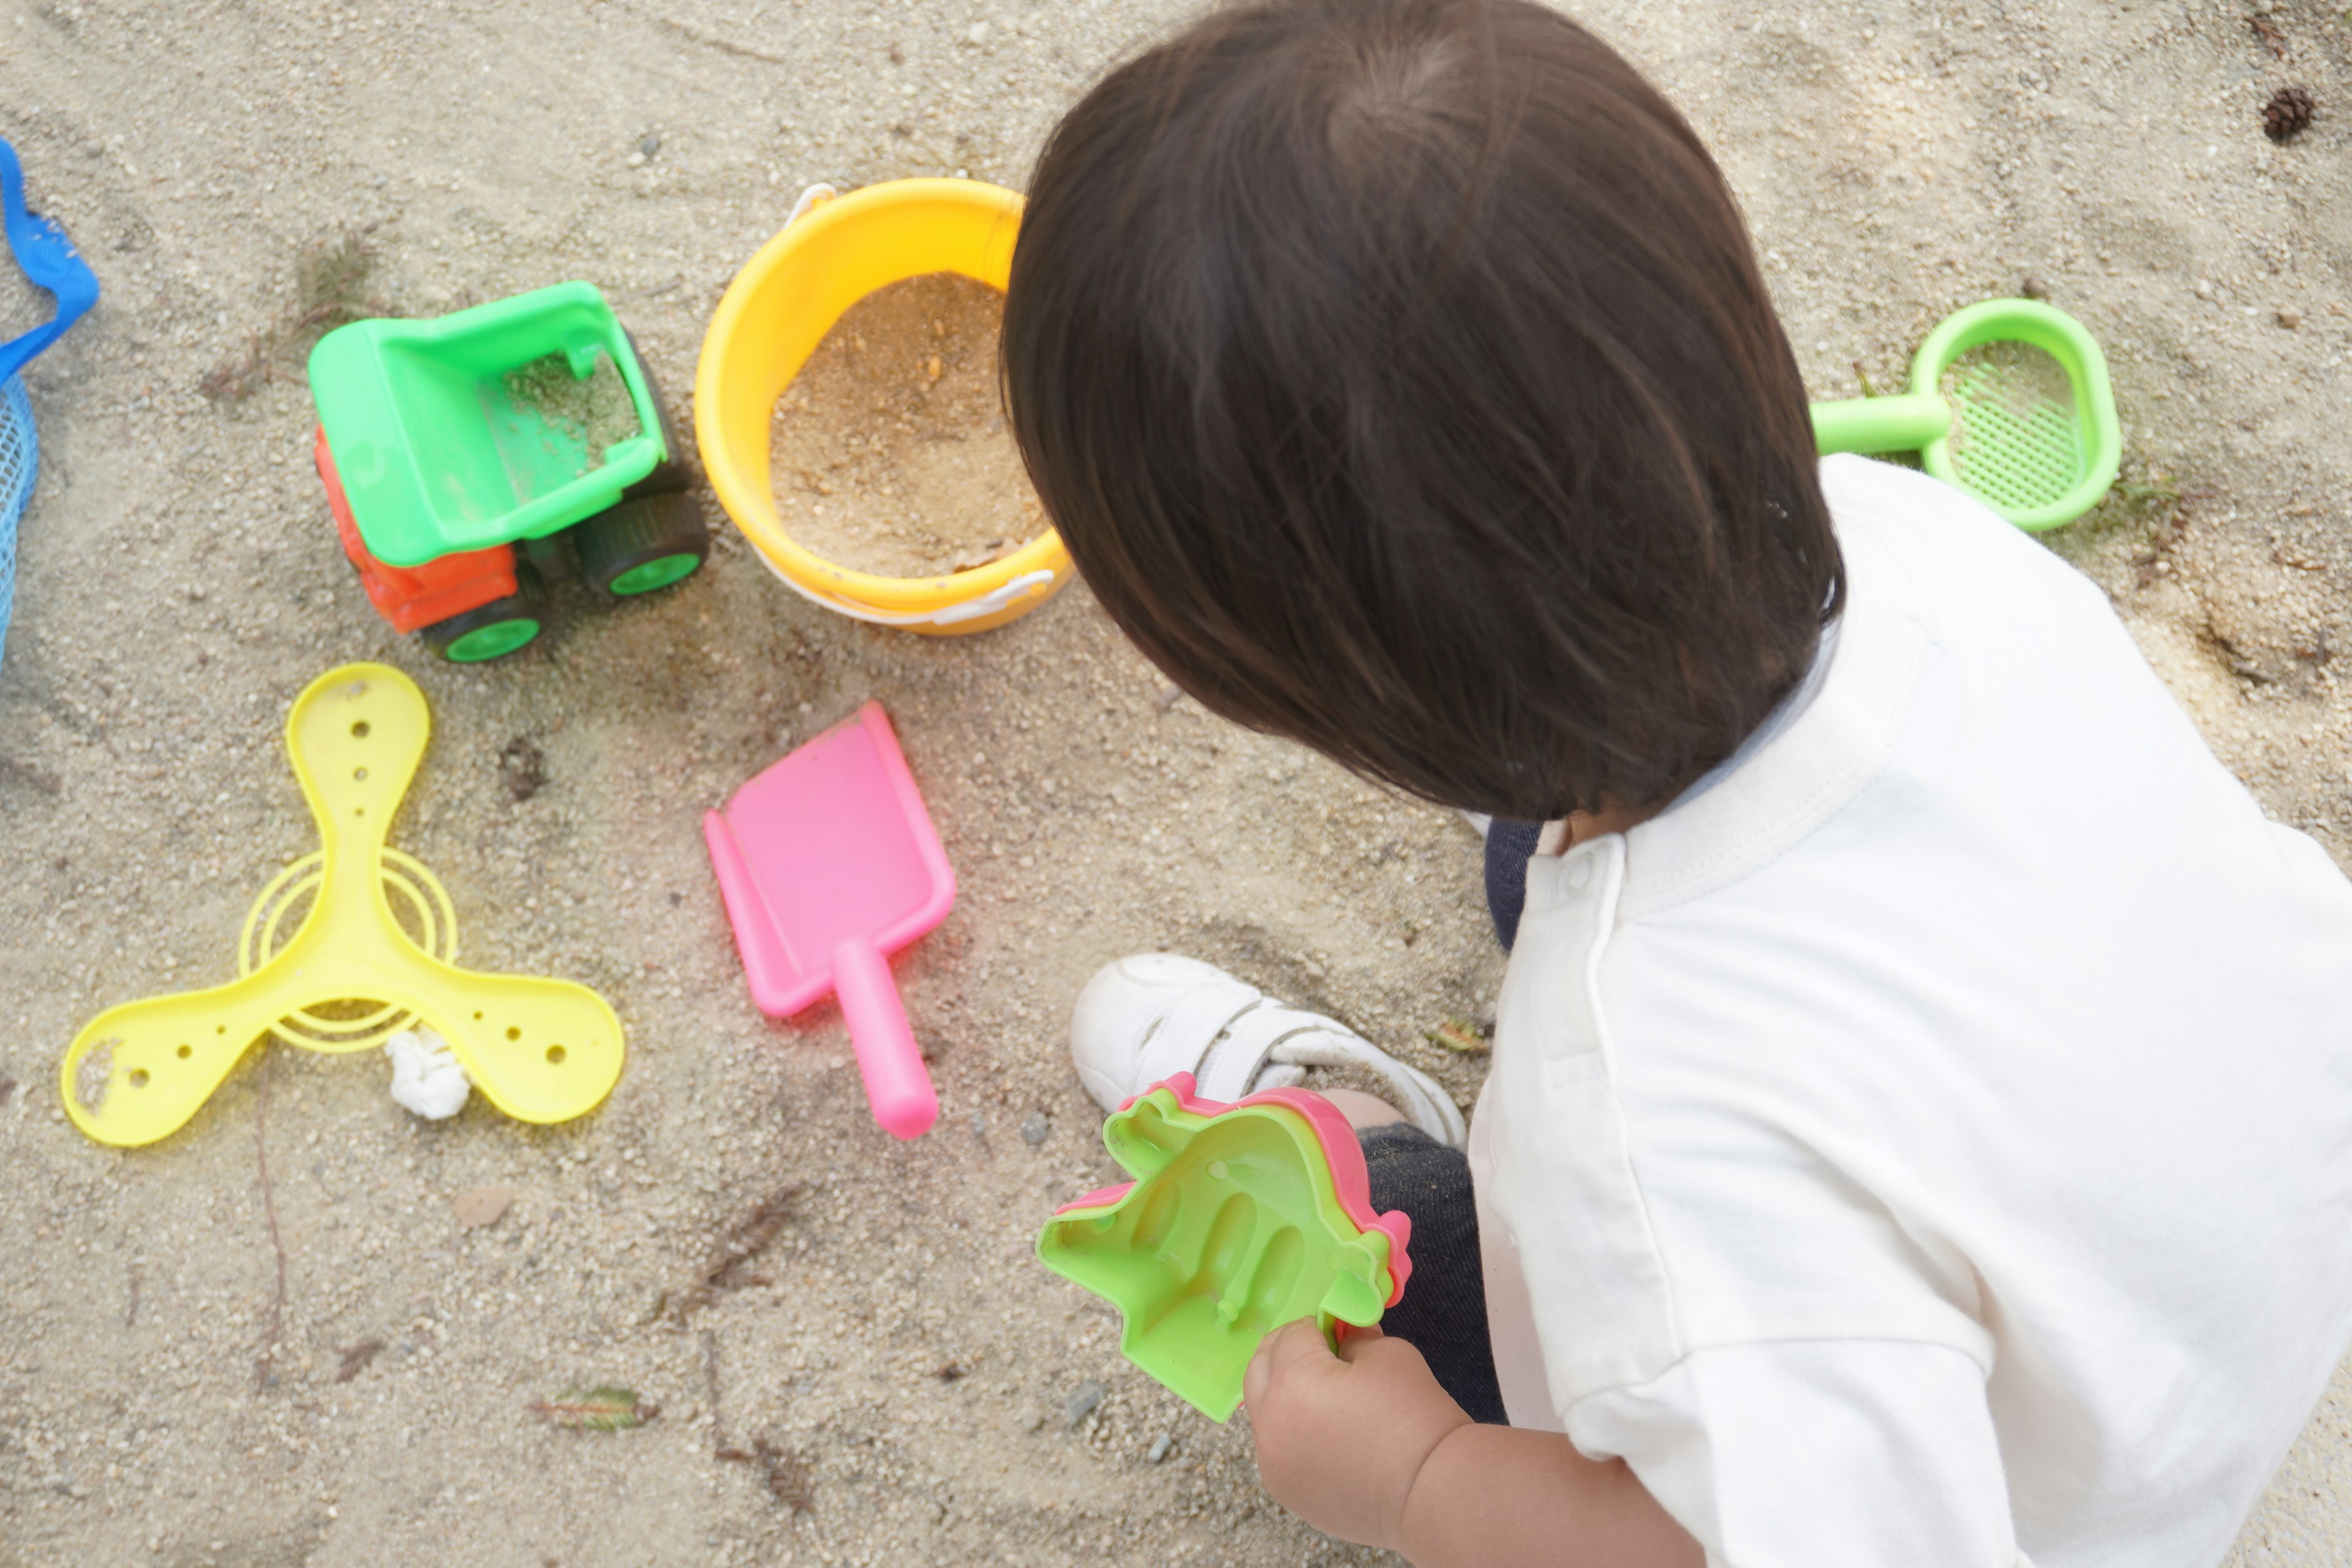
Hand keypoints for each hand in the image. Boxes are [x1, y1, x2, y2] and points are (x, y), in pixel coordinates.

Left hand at [1242, 1321, 1471, 1550]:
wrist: (1432, 1494)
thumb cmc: (1413, 1417)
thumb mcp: (1389, 1355)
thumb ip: (1355, 1339)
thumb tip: (1344, 1337)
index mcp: (1292, 1383)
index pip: (1290, 1336)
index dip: (1316, 1325)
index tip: (1337, 1329)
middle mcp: (1270, 1424)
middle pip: (1260, 1369)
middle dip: (1285, 1350)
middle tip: (1318, 1349)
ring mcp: (1273, 1464)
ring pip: (1262, 1412)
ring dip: (1283, 1393)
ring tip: (1323, 1394)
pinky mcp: (1286, 1491)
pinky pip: (1276, 1449)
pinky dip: (1290, 1432)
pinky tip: (1326, 1434)